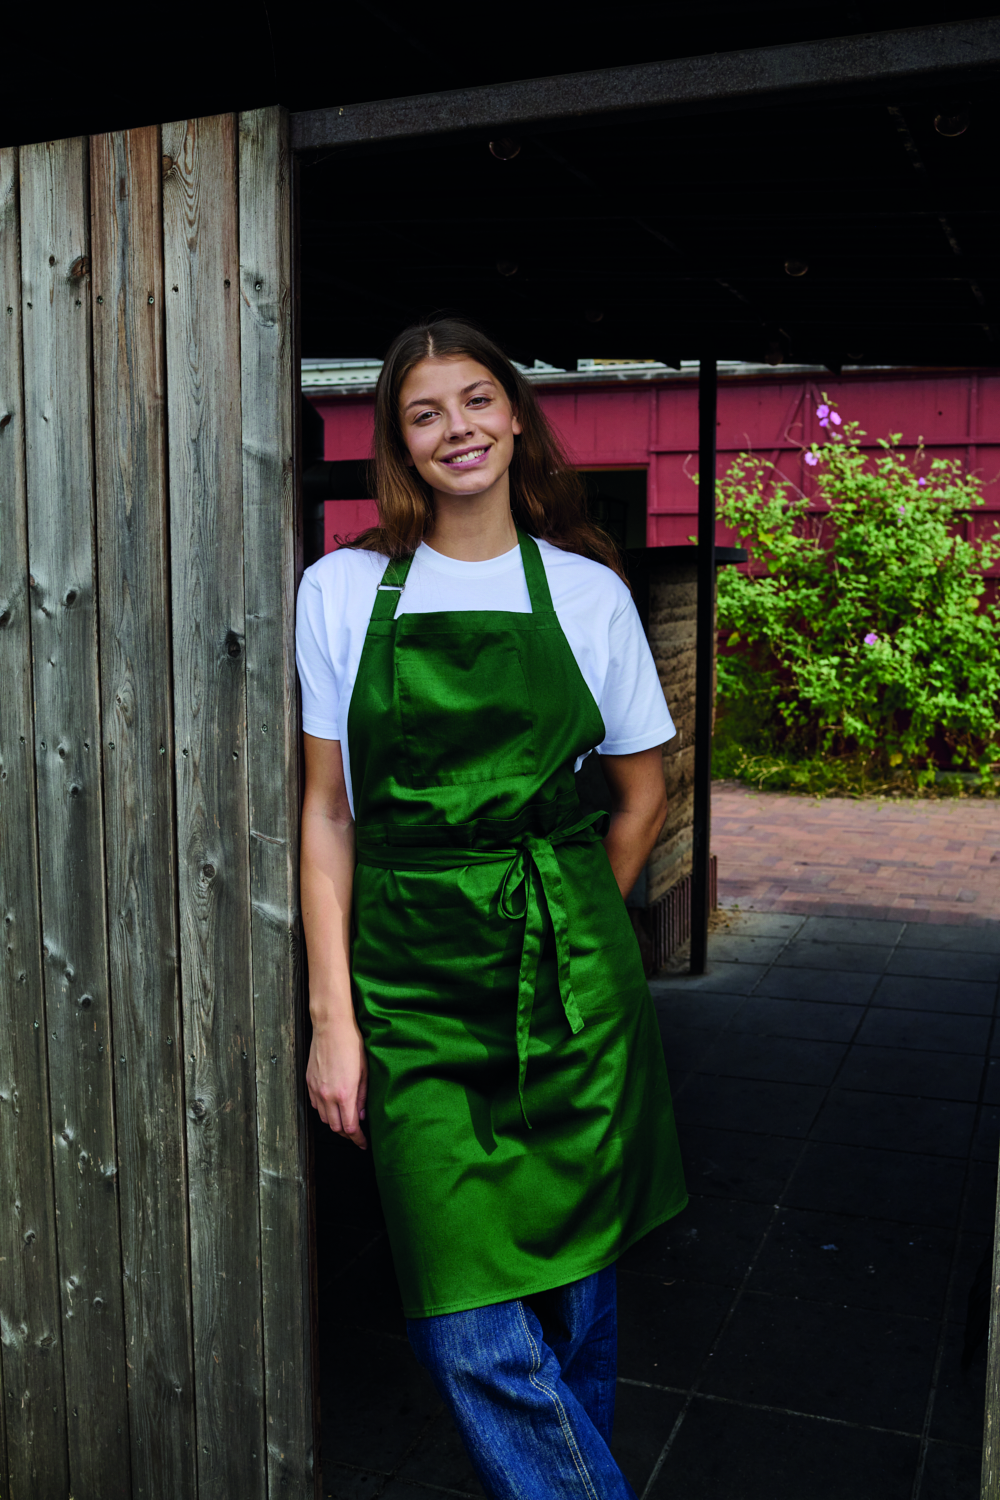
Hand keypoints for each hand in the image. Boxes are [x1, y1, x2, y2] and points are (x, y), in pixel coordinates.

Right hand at [306, 1013, 368, 1148]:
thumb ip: (363, 1096)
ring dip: (335, 1123)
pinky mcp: (309, 1082)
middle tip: (357, 1133)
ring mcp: (316, 1089)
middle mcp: (327, 1095)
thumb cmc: (352, 1044)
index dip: (358, 1139)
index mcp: (344, 1094)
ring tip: (345, 1119)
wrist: (331, 1027)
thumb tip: (361, 1114)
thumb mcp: (365, 1071)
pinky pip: (315, 1105)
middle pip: (335, 1127)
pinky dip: (324, 1110)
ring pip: (324, 1118)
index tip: (364, 1144)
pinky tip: (332, 1106)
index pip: (350, 1127)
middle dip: (347, 1134)